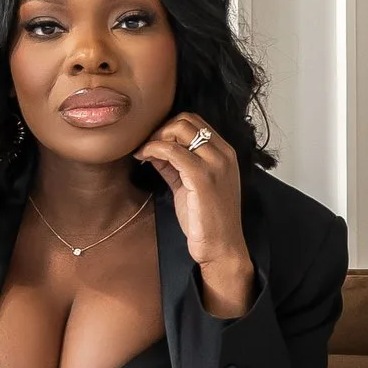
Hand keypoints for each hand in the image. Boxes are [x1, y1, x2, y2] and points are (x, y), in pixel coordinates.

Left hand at [134, 109, 253, 317]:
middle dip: (161, 129)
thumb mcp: (191, 185)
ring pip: (179, 129)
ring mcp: (215, 164)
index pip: (195, 121)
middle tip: (147, 147)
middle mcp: (223, 154)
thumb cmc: (207, 220)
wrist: (221, 248)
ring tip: (144, 153)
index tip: (154, 142)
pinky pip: (171, 150)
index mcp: (225, 153)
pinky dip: (152, 149)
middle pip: (186, 120)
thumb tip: (153, 149)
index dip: (169, 127)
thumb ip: (176, 165)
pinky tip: (143, 158)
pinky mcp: (202, 177)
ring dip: (155, 138)